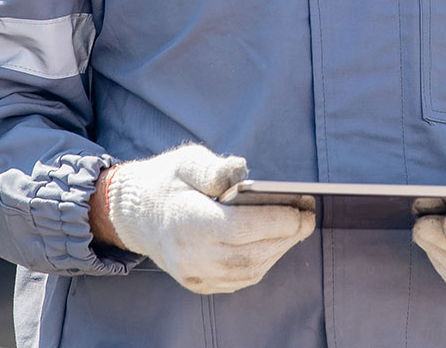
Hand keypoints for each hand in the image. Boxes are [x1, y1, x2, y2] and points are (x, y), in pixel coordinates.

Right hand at [99, 144, 314, 293]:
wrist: (136, 215)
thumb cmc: (167, 183)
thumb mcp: (187, 161)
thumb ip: (215, 168)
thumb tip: (243, 172)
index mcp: (185, 222)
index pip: (240, 228)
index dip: (276, 221)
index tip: (302, 209)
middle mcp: (188, 255)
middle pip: (250, 254)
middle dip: (286, 236)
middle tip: (308, 218)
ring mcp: (193, 274)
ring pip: (248, 271)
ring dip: (278, 251)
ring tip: (296, 229)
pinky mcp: (198, 283)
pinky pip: (239, 280)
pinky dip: (262, 263)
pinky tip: (274, 244)